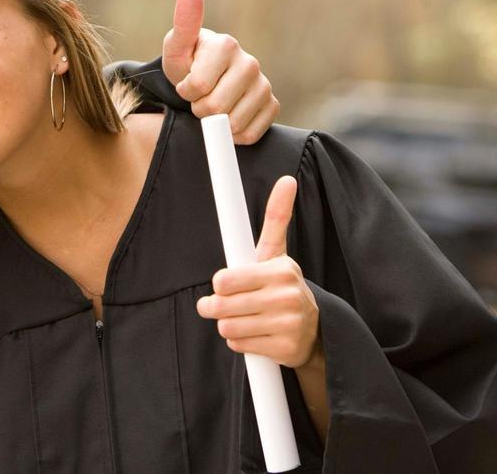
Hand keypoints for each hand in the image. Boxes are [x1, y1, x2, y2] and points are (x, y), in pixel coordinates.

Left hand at [163, 0, 279, 144]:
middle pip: (216, 108)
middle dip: (199, 108)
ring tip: (213, 103)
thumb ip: (183, 23)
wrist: (204, 79)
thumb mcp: (177, 47)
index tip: (186, 82)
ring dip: (216, 123)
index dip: (186, 91)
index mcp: (227, 45)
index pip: (199, 86)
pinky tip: (228, 116)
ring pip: (233, 124)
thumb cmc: (188, 63)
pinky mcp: (272, 105)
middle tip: (199, 96)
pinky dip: (234, 134)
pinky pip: (250, 133)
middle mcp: (251, 63)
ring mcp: (264, 85)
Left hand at [196, 177, 320, 367]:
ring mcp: (289, 324)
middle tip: (225, 306)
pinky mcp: (286, 349)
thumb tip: (287, 180)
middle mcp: (287, 296)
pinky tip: (257, 335)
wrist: (314, 330)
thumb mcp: (277, 253)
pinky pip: (239, 346)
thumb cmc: (281, 286)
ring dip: (228, 326)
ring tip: (245, 319)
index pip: (224, 281)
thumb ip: (276, 217)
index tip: (225, 285)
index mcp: (281, 270)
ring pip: (227, 327)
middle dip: (216, 307)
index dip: (220, 285)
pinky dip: (241, 343)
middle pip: (221, 306)